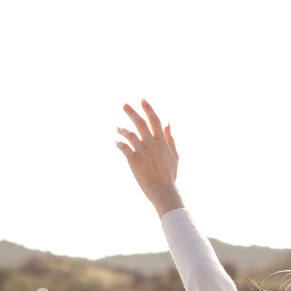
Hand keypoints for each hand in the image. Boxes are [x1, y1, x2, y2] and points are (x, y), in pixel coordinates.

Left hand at [116, 99, 182, 215]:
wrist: (163, 191)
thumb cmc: (169, 174)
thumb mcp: (174, 155)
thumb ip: (170, 138)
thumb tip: (168, 123)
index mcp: (162, 141)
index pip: (155, 120)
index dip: (148, 108)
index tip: (142, 99)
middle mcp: (152, 144)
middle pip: (140, 123)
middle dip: (131, 112)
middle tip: (124, 104)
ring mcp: (142, 152)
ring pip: (129, 134)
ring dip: (122, 129)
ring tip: (118, 128)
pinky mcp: (134, 160)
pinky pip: (123, 147)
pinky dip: (119, 143)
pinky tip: (116, 143)